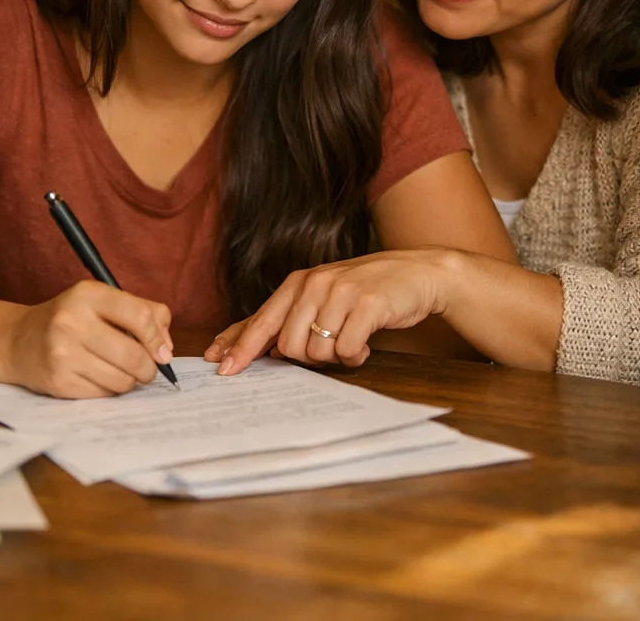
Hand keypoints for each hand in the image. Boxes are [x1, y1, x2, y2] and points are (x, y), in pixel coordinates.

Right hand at [0, 280, 172, 397]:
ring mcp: (62, 353)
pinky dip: (109, 390)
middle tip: (147, 369)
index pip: (140, 316)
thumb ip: (144, 313)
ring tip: (120, 371)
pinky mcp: (58, 382)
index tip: (162, 352)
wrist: (17, 340)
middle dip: (149, 368)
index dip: (158, 338)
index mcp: (88, 294)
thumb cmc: (70, 319)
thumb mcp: (102, 301)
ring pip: (122, 380)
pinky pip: (104, 394)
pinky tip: (97, 377)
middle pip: (134, 355)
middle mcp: (72, 321)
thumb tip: (167, 347)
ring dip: (129, 380)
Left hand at [204, 248, 457, 374]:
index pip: (260, 319)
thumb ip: (293, 319)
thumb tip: (260, 349)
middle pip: (288, 346)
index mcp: (298, 283)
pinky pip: (346, 350)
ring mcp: (339, 292)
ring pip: (316, 351)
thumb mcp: (325, 297)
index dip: (239, 346)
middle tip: (331, 347)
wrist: (418, 273)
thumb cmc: (368, 291)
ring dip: (335, 357)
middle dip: (308, 359)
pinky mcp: (366, 304)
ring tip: (352, 339)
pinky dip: (356, 354)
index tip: (222, 367)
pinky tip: (365, 342)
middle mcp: (314, 284)